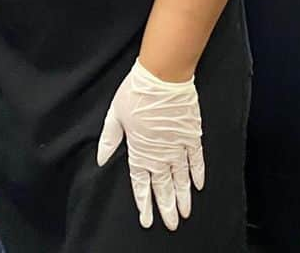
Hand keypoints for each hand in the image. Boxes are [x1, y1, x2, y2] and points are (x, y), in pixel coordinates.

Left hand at [96, 59, 203, 230]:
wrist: (163, 75)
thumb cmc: (137, 91)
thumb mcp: (115, 114)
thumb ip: (110, 139)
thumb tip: (102, 159)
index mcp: (139, 149)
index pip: (141, 182)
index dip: (144, 202)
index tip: (147, 219)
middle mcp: (159, 152)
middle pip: (163, 185)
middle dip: (166, 207)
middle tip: (170, 224)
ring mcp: (177, 144)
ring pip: (180, 177)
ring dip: (182, 196)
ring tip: (184, 213)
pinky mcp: (191, 133)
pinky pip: (196, 158)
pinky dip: (197, 172)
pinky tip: (198, 185)